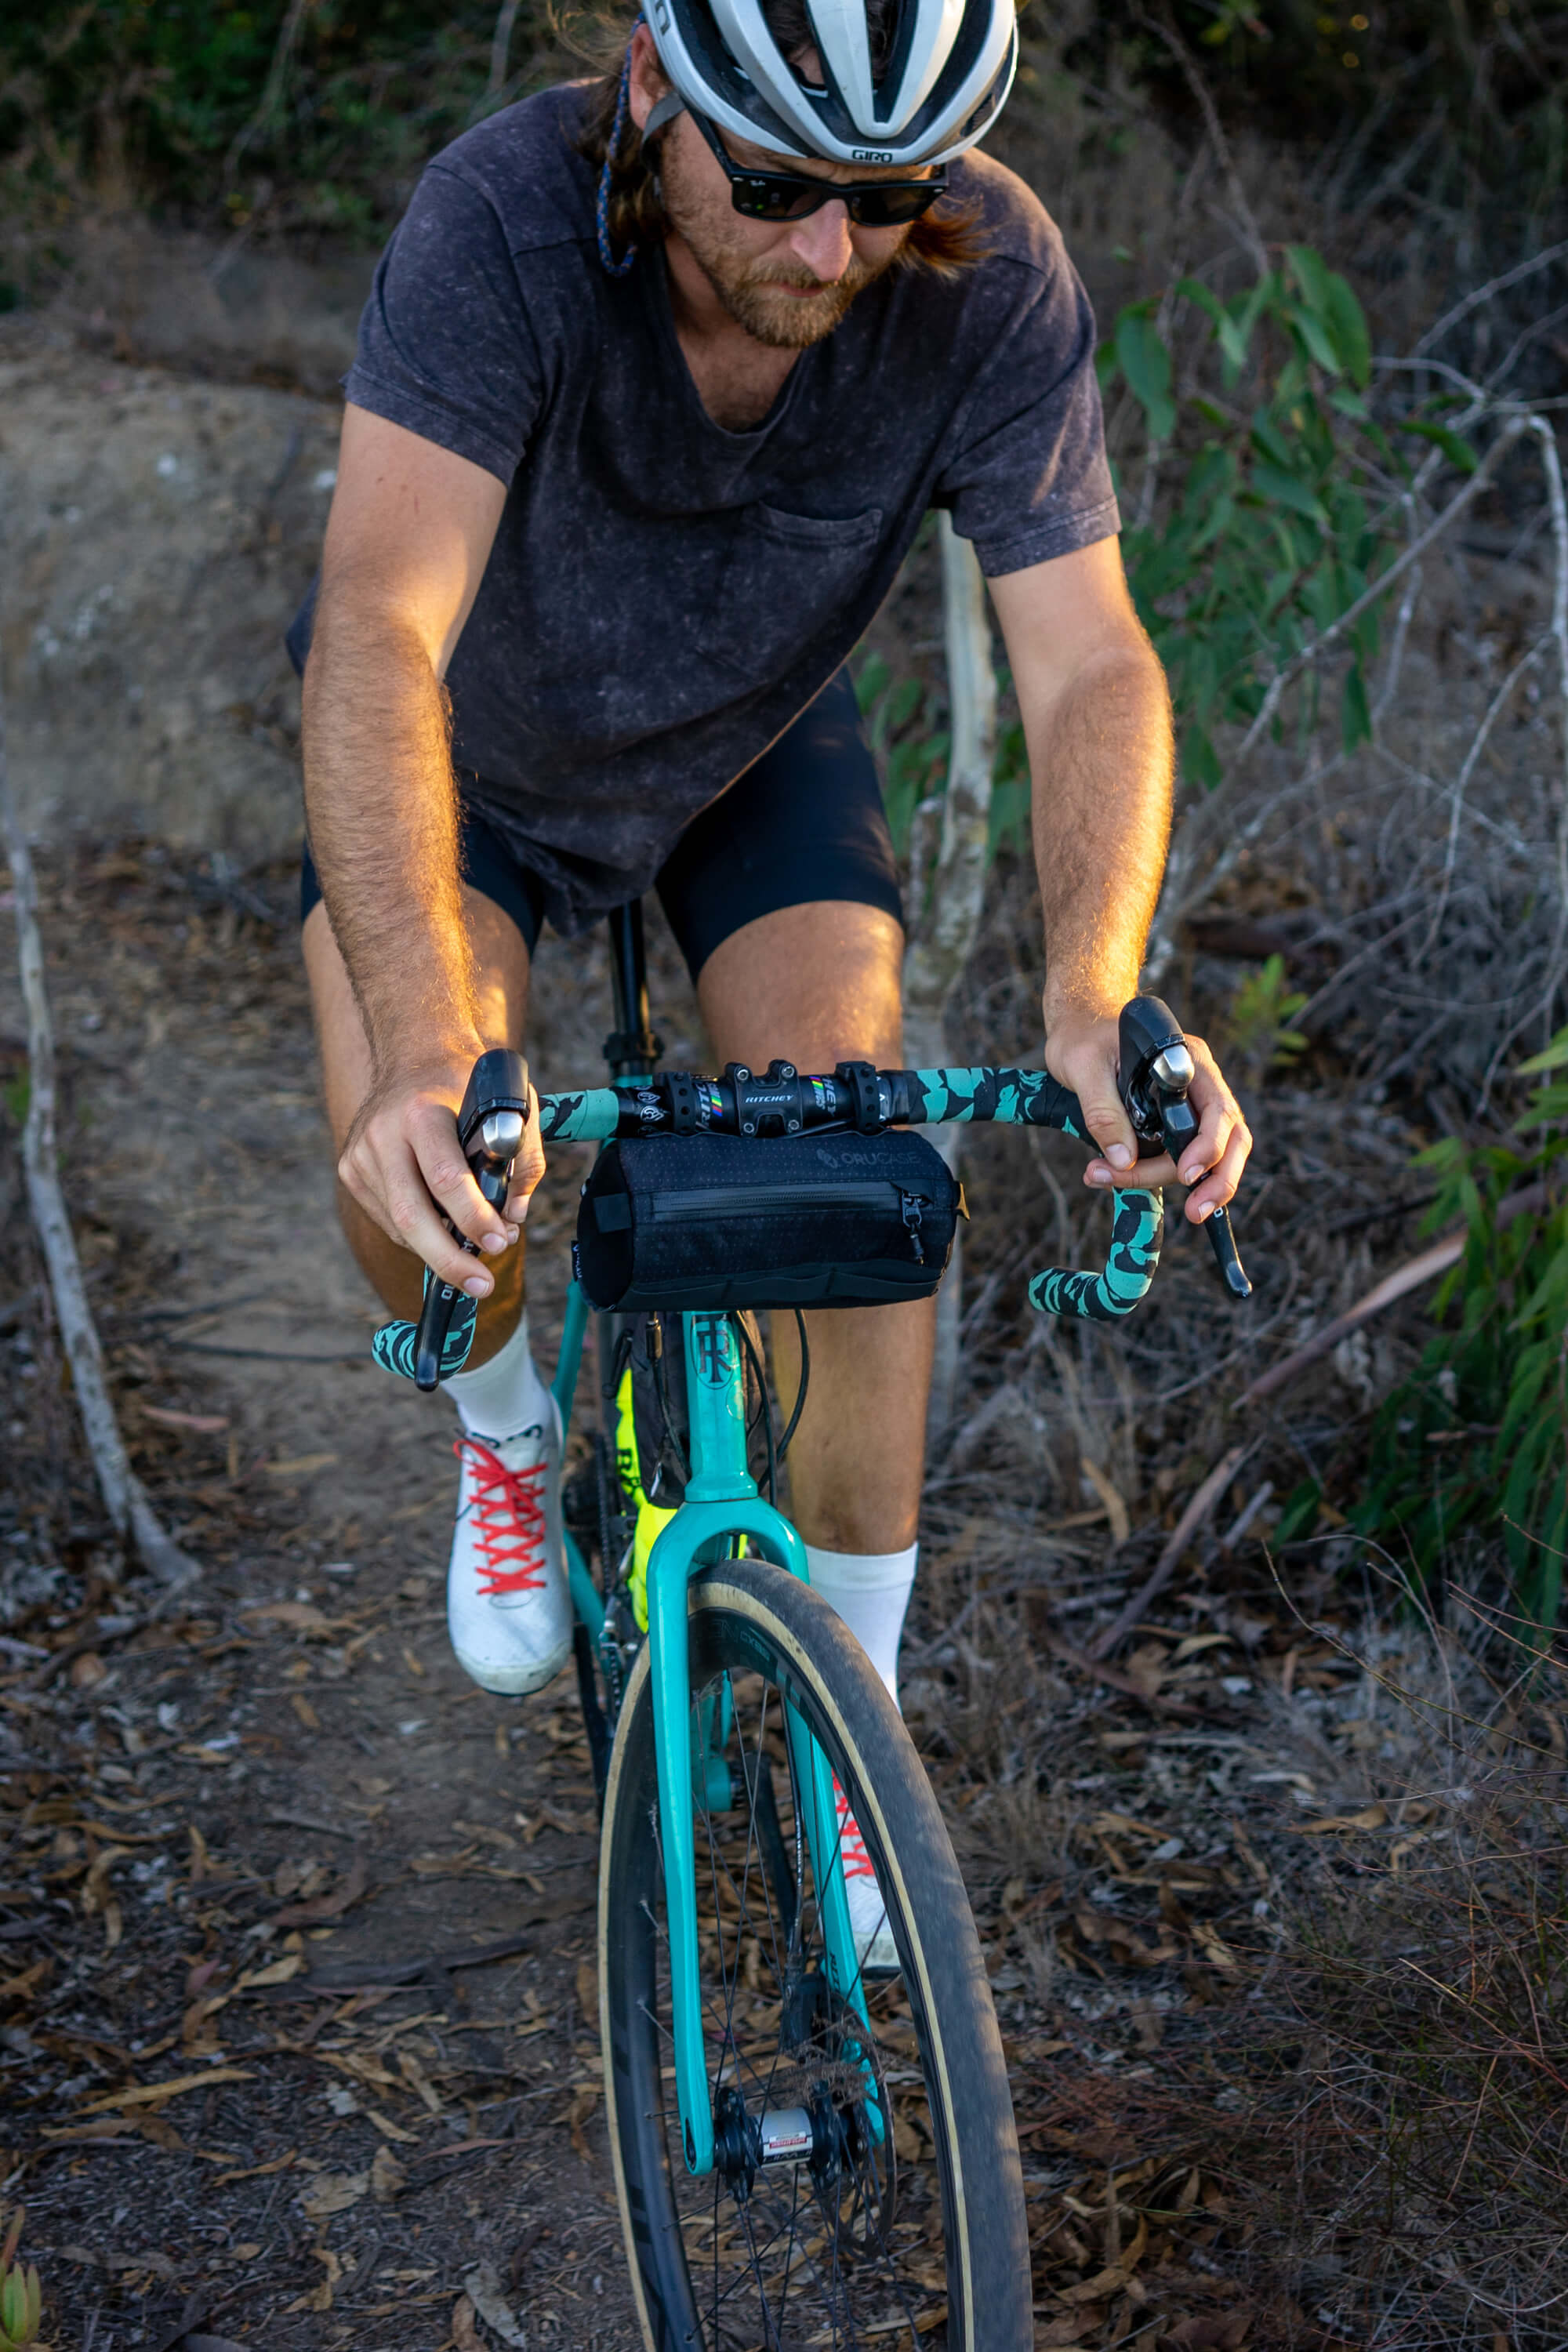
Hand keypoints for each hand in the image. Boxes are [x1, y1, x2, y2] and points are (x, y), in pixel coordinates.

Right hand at [338, 1049, 546, 1295]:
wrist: (414, 1056)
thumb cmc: (466, 1083)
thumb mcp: (509, 1104)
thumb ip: (522, 1159)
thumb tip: (514, 1217)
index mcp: (421, 1112)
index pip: (445, 1178)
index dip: (474, 1218)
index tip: (500, 1241)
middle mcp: (382, 1135)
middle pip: (412, 1216)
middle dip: (450, 1259)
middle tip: (481, 1285)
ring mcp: (360, 1156)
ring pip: (401, 1226)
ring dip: (441, 1248)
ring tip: (475, 1252)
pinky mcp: (352, 1171)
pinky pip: (391, 1220)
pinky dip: (421, 1233)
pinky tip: (444, 1225)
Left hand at [1043, 1005, 1251, 1226]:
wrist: (1080, 1029)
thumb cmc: (1083, 1039)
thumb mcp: (1081, 1067)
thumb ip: (1102, 1111)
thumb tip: (1120, 1159)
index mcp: (1186, 1059)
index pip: (1216, 1108)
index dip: (1208, 1145)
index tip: (1185, 1174)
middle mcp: (1199, 1082)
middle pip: (1230, 1136)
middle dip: (1217, 1178)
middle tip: (1195, 1214)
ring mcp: (1192, 1103)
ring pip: (1215, 1152)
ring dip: (1198, 1185)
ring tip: (1167, 1206)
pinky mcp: (1176, 1122)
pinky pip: (1187, 1155)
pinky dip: (1166, 1176)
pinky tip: (1129, 1182)